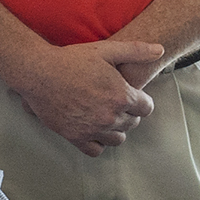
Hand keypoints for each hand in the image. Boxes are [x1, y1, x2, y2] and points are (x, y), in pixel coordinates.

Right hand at [12, 40, 163, 155]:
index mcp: (121, 96)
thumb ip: (136, 50)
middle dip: (128, 113)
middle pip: (132, 123)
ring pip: (117, 139)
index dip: (140, 100)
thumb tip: (160, 49)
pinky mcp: (76, 137)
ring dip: (115, 129)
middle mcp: (110, 116)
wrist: (39, 72)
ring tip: (105, 116)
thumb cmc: (72, 59)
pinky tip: (93, 129)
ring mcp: (93, 129)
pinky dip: (98, 142)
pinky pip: (96, 150)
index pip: (146, 108)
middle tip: (115, 102)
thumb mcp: (106, 50)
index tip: (130, 94)